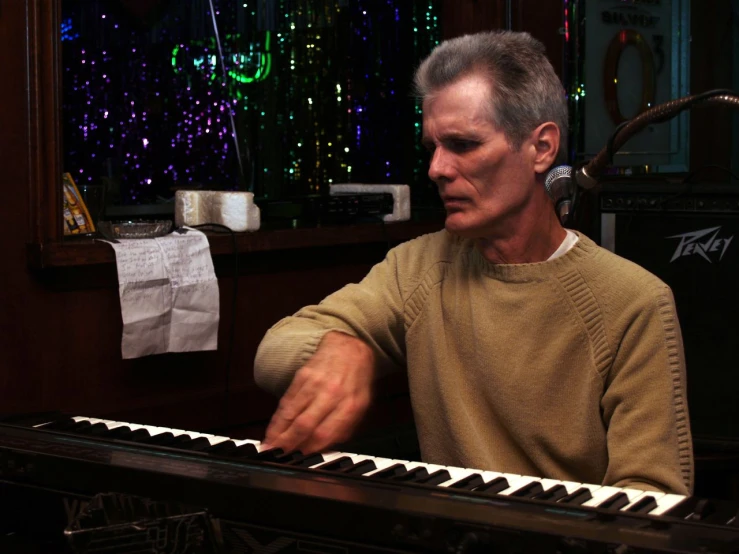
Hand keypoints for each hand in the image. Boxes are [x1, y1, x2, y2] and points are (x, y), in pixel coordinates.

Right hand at [262, 331, 374, 453]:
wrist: (348, 347)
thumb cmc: (356, 378)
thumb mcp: (362, 402)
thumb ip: (345, 425)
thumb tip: (325, 447)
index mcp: (350, 403)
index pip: (326, 432)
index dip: (310, 448)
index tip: (300, 459)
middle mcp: (331, 393)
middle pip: (306, 424)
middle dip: (289, 443)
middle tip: (278, 456)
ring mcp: (315, 383)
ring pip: (292, 412)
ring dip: (279, 432)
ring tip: (269, 446)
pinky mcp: (302, 376)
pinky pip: (287, 400)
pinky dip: (278, 417)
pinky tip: (273, 428)